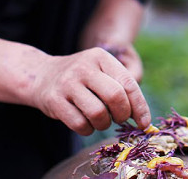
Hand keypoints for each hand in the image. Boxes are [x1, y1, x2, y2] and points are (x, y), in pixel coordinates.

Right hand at [30, 47, 150, 135]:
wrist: (42, 75)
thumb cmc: (83, 79)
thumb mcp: (101, 71)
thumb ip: (122, 88)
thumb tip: (143, 118)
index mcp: (101, 57)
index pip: (128, 83)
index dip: (139, 106)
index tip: (144, 122)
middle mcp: (84, 67)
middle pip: (115, 97)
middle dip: (123, 114)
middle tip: (119, 119)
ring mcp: (67, 83)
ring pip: (98, 113)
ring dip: (104, 124)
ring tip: (101, 121)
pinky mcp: (54, 100)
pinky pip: (80, 124)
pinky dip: (88, 130)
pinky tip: (86, 124)